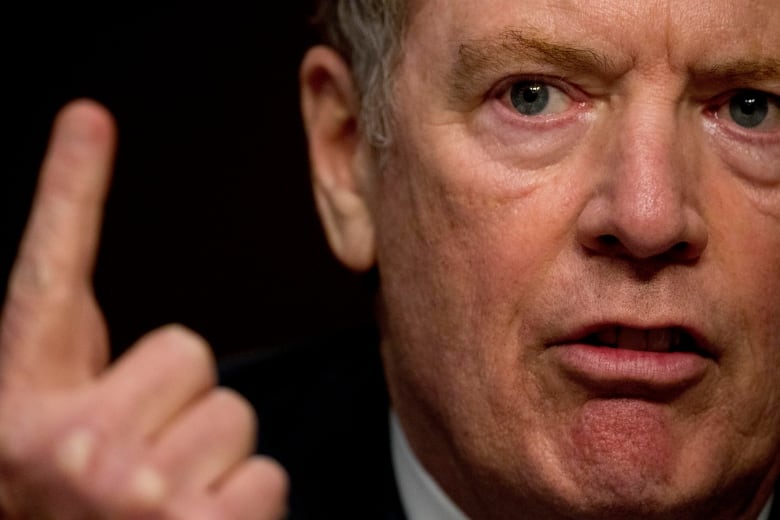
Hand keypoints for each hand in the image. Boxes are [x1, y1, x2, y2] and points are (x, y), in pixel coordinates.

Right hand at [0, 100, 287, 518]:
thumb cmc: (79, 518)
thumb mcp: (56, 445)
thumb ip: (89, 379)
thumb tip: (139, 315)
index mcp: (25, 411)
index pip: (48, 278)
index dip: (67, 192)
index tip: (90, 120)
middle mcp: (70, 445)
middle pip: (190, 354)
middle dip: (184, 405)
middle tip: (146, 467)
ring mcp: (134, 491)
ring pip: (235, 415)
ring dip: (215, 460)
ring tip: (170, 506)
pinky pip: (266, 475)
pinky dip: (244, 506)